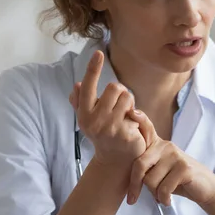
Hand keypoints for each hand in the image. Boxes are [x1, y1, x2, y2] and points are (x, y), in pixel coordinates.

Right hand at [68, 51, 153, 167]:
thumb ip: (80, 102)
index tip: (99, 53)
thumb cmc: (103, 134)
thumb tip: (77, 85)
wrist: (116, 161)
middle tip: (121, 107)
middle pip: (115, 87)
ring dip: (130, 105)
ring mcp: (110, 128)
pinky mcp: (125, 134)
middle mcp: (94, 120)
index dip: (93, 68)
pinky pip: (135, 112)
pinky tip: (132, 129)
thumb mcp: (89, 119)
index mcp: (84, 114)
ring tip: (126, 117)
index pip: (88, 86)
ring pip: (127, 97)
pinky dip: (136, 118)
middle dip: (121, 93)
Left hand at [126, 110, 214, 206]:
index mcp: (159, 144)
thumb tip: (128, 174)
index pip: (147, 128)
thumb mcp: (161, 169)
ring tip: (162, 195)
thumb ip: (147, 165)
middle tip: (133, 199)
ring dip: (154, 194)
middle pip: (140, 164)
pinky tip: (168, 199)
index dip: (140, 119)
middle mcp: (167, 146)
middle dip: (134, 185)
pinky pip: (163, 188)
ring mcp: (176, 156)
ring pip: (150, 180)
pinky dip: (163, 198)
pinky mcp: (184, 169)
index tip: (132, 112)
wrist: (205, 188)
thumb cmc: (178, 180)